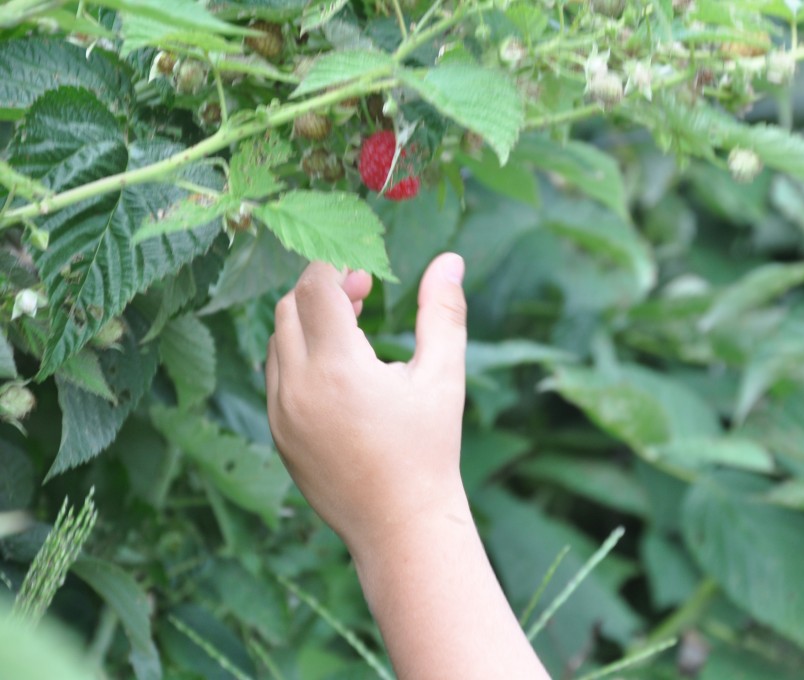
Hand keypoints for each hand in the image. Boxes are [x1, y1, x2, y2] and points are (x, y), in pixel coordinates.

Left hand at [265, 253, 468, 561]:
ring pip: (277, 341)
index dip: (337, 269)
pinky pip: (275, 377)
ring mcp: (281, 414)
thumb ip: (443, 312)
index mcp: (337, 368)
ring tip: (352, 331)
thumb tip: (449, 259)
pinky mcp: (278, 435)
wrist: (400, 526)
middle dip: (321, 291)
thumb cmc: (428, 451)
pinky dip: (298, 357)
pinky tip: (337, 369)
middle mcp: (297, 387)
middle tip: (362, 295)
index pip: (314, 288)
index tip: (367, 275)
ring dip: (307, 323)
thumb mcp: (442, 376)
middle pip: (288, 308)